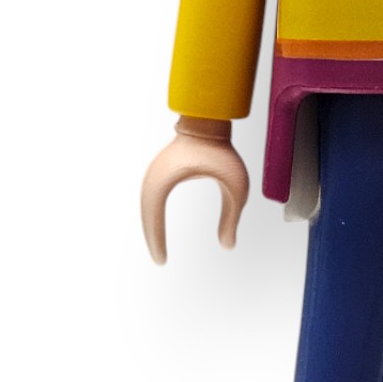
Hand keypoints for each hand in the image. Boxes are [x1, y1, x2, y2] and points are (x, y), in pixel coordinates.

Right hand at [140, 117, 248, 262]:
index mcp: (164, 179)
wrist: (209, 120)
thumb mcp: (235, 185)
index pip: (154, 218)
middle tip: (160, 260)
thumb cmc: (222, 150)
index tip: (162, 261)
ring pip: (147, 206)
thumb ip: (232, 216)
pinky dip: (153, 214)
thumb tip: (229, 246)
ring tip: (158, 248)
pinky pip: (151, 197)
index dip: (156, 241)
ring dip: (151, 226)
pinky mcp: (159, 170)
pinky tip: (158, 226)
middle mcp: (152, 176)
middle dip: (152, 238)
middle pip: (146, 214)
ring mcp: (153, 172)